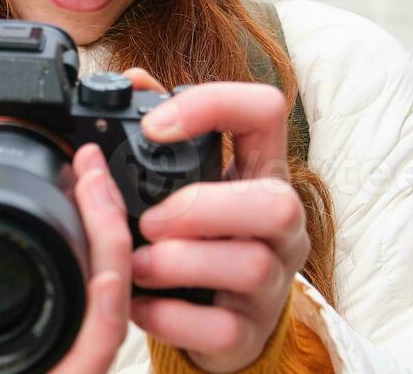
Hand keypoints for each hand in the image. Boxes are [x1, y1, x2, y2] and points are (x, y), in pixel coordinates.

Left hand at [119, 69, 306, 372]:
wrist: (220, 324)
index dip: (215, 105)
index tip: (156, 127)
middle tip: (150, 219)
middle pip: (278, 203)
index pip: (266, 112)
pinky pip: (222, 327)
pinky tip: (142, 306)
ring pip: (250, 265)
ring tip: (137, 265)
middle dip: (203, 207)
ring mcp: (272, 282)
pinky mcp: (250, 332)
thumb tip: (132, 80)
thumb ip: (164, 134)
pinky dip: (171, 317)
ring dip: (179, 262)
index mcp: (261, 172)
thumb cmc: (201, 240)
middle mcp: (281, 226)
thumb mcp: (190, 182)